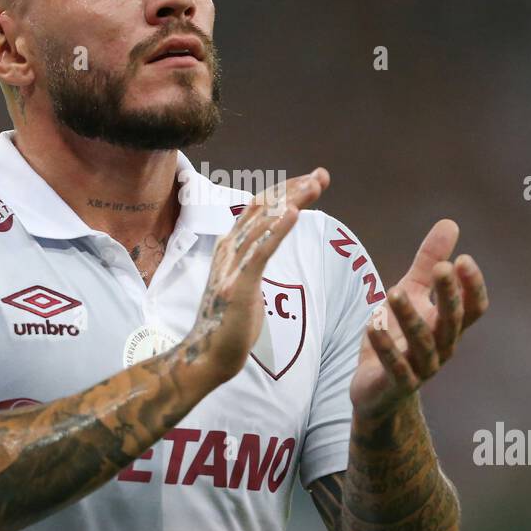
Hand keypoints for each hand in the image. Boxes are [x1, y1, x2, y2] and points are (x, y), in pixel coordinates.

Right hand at [185, 168, 329, 385]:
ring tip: (314, 186)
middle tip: (321, 175)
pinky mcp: (238, 285)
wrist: (209, 354)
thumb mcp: (243, 279)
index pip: (260, 207)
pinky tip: (294, 213)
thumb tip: (268, 240)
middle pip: (263, 207)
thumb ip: (252, 257)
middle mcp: (229, 248)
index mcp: (231, 245)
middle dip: (293, 188)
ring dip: (291, 200)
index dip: (286, 189)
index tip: (314, 180)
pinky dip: (278, 229)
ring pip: (264, 223)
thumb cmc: (230, 321)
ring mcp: (232, 266)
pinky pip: (261, 251)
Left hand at [349, 219, 488, 417]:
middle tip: (442, 268)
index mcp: (448, 326)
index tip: (464, 259)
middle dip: (449, 296)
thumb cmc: (398, 336)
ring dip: (410, 318)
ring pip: (423, 344)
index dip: (471, 286)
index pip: (472, 308)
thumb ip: (428, 262)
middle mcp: (442, 347)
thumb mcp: (412, 293)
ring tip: (394, 292)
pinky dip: (385, 347)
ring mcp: (421, 368)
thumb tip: (450, 223)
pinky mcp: (396, 384)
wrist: (377, 389)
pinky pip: (395, 367)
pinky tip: (373, 326)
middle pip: (452, 322)